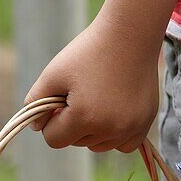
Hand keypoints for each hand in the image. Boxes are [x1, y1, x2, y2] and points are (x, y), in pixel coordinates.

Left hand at [24, 13, 160, 152]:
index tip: (59, 101)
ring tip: (97, 99)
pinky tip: (114, 112)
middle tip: (81, 93)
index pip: (54, 140)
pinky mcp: (145, 123)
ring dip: (93, 131)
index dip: (50, 121)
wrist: (130, 35)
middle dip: (72, 123)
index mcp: (84, 117)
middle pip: (77, 143)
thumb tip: (37, 127)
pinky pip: (124, 145)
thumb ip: (35, 102)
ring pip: (99, 146)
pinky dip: (116, 134)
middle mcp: (110, 129)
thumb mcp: (53, 72)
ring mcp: (131, 128)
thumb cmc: (89, 51)